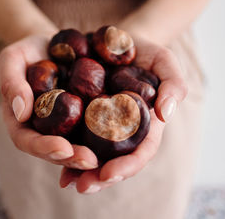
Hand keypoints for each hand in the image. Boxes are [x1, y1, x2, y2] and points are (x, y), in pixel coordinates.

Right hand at [0, 34, 98, 169]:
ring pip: (75, 147)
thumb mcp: (13, 59)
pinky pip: (94, 130)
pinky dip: (105, 136)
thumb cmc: (27, 51)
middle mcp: (44, 129)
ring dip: (89, 154)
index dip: (44, 148)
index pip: (27, 141)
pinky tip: (119, 136)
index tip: (63, 149)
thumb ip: (11, 83)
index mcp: (21, 121)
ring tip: (106, 157)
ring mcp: (65, 126)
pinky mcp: (85, 117)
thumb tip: (22, 113)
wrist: (52, 44)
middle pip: (54, 151)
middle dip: (72, 158)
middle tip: (91, 161)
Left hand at [60, 36, 187, 192]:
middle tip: (82, 185)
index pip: (141, 152)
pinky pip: (71, 134)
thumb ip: (174, 84)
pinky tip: (50, 153)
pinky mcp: (79, 115)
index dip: (128, 166)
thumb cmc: (143, 51)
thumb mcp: (163, 60)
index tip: (108, 173)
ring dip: (78, 170)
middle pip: (114, 161)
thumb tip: (165, 114)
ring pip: (91, 154)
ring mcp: (99, 125)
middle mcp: (121, 131)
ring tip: (66, 181)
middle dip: (99, 177)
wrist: (113, 38)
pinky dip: (62, 147)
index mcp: (144, 125)